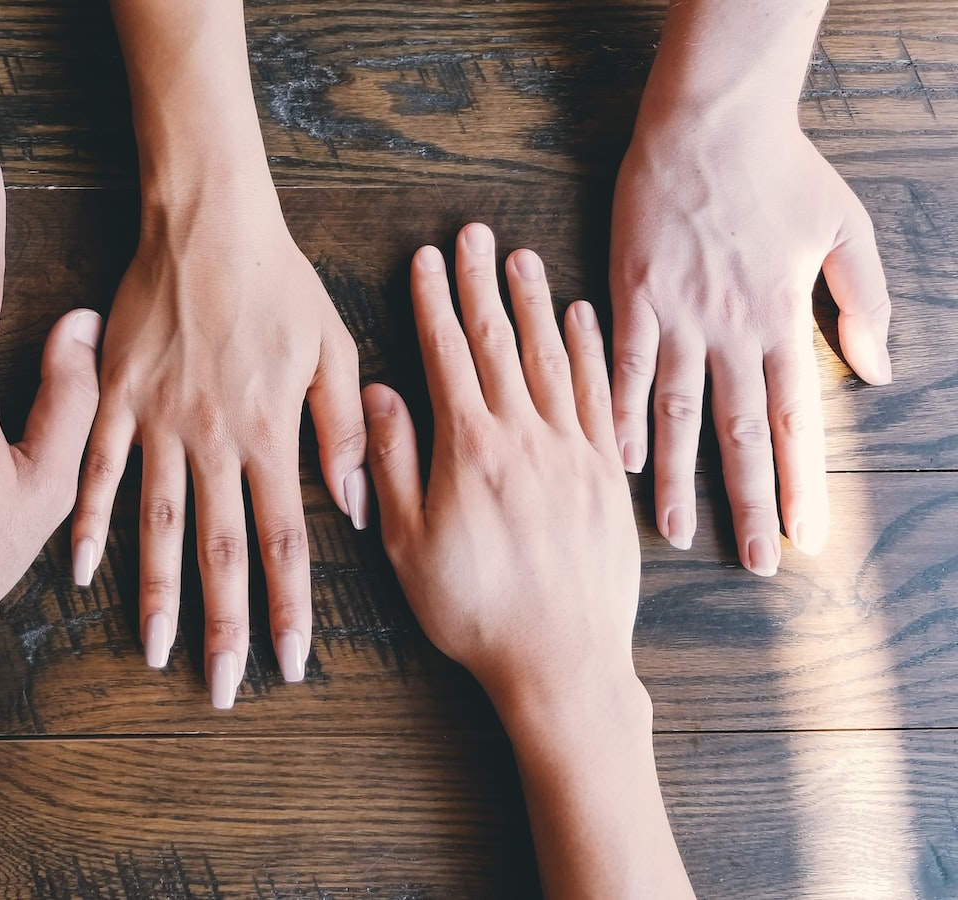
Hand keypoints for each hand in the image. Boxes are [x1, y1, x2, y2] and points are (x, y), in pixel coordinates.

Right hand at [70, 188, 365, 707]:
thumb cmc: (278, 281)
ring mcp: (158, 421)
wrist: (207, 220)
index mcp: (271, 432)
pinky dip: (87, 522)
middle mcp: (214, 439)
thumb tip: (357, 507)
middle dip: (225, 626)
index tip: (291, 662)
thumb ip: (343, 431)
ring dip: (157, 594)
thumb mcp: (333, 348)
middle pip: (220, 550)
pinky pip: (97, 470)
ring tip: (155, 650)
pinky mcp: (115, 398)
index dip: (289, 607)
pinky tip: (80, 571)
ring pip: (157, 525)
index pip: (285, 540)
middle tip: (223, 687)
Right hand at [363, 224, 637, 703]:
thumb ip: (391, 462)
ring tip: (523, 258)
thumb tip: (379, 393)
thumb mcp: (406, 543)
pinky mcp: (607, 475)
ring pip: (553, 358)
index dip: (434, 301)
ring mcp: (574, 452)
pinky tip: (582, 319)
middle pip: (500, 342)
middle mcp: (526, 436)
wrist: (562, 662)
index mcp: (470, 449)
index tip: (426, 258)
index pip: (447, 355)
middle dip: (482, 283)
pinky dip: (590, 351)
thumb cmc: (473, 611)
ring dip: (535, 303)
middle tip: (475, 233)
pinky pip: (600, 395)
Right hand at [610, 114, 891, 574]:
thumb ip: (863, 303)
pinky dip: (621, 415)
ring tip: (674, 533)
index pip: (794, 418)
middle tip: (754, 562)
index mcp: (781, 319)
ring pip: (678, 412)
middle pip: (739, 432)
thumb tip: (878, 371)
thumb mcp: (847, 229)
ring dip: (677, 478)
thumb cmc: (780, 170)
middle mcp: (730, 329)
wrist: (708, 123)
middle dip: (749, 502)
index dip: (801, 482)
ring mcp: (677, 316)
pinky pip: (624, 367)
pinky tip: (617, 459)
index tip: (806, 537)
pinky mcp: (632, 296)